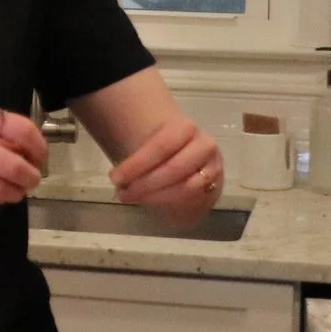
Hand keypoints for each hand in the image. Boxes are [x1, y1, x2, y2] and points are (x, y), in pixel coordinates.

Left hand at [110, 117, 224, 212]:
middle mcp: (204, 146)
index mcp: (185, 128)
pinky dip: (170, 203)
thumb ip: (138, 152)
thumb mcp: (152, 139)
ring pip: (187, 188)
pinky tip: (151, 203)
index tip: (114, 177)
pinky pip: (193, 199)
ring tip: (134, 199)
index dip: (136, 165)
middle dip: (145, 185)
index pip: (160, 147)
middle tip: (122, 194)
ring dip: (157, 197)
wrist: (191, 149)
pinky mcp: (215, 186)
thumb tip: (117, 175)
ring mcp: (213, 167)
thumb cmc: (163, 145)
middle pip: (174, 169)